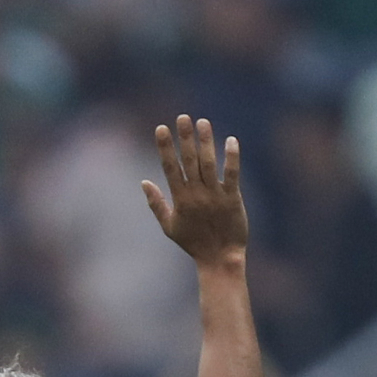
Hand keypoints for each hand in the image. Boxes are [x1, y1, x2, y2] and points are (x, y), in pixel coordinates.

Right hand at [143, 116, 247, 266]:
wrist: (219, 259)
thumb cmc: (193, 244)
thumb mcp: (170, 227)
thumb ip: (156, 204)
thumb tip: (143, 182)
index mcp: (180, 200)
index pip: (170, 169)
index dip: (165, 148)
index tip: (161, 128)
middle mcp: (196, 195)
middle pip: (189, 161)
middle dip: (185, 138)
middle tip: (183, 117)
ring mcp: (214, 196)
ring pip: (208, 164)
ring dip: (206, 142)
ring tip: (202, 122)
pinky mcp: (232, 199)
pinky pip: (232, 175)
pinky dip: (231, 158)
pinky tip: (230, 140)